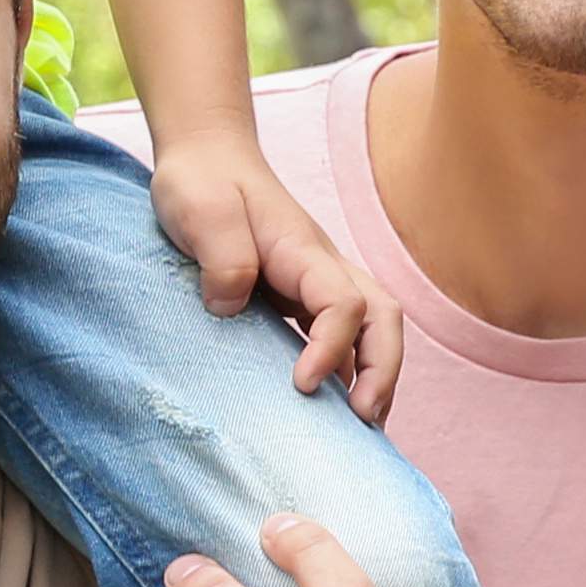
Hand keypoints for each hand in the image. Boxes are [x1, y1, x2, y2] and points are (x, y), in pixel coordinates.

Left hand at [142, 134, 403, 422]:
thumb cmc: (202, 183)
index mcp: (303, 250)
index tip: (302, 384)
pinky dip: (346, 369)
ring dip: (374, 375)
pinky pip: (340, 335)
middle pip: (382, 319)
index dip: (332, 348)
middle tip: (365, 420)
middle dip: (384, 370)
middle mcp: (322, 268)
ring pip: (370, 329)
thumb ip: (223, 259)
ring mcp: (314, 282)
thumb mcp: (201, 212)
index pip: (344, 305)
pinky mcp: (299, 295)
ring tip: (362, 429)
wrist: (204, 157)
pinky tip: (330, 407)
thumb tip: (231, 308)